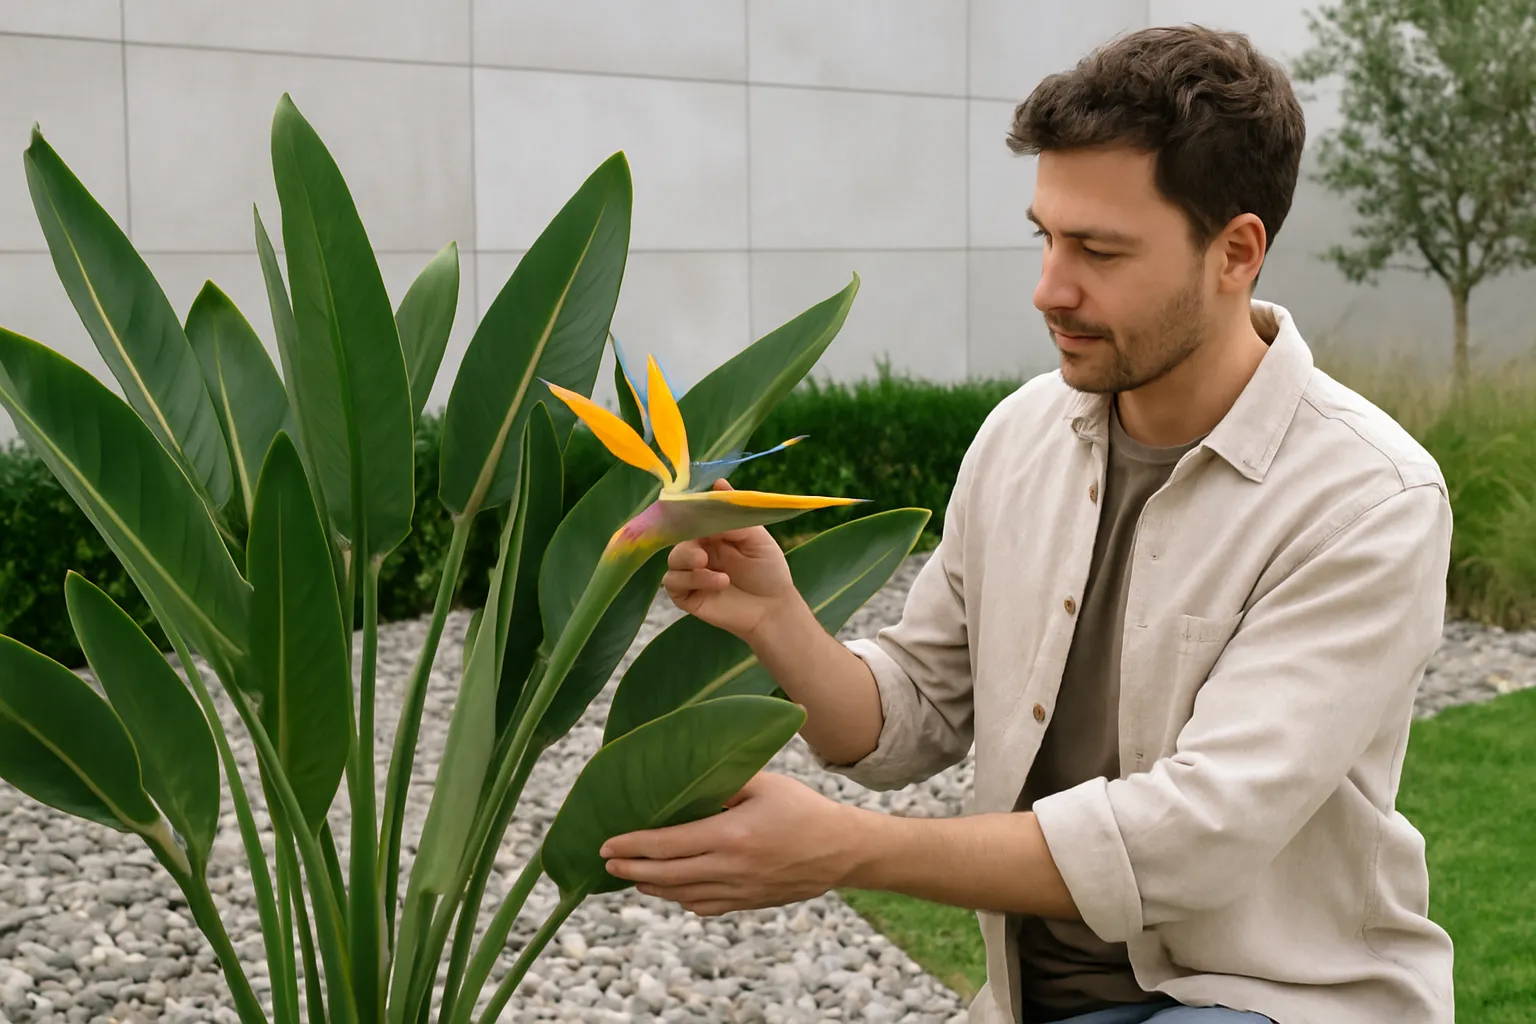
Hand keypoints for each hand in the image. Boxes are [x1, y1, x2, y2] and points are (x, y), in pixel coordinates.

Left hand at [600, 772, 861, 916]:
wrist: (841, 850)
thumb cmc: (804, 809)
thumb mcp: (765, 783)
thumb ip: (726, 783)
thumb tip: (688, 781)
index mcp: (730, 835)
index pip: (668, 844)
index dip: (633, 846)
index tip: (608, 844)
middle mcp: (730, 868)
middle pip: (667, 876)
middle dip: (632, 870)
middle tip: (607, 865)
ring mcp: (739, 890)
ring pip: (683, 896)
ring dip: (653, 889)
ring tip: (632, 878)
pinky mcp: (749, 903)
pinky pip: (706, 907)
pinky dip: (683, 900)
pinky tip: (672, 891)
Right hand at [663, 479, 802, 643]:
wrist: (773, 609)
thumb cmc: (769, 571)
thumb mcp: (757, 538)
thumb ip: (735, 516)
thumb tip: (719, 482)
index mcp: (713, 534)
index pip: (692, 518)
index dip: (690, 514)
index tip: (692, 513)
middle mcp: (699, 551)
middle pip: (676, 538)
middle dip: (688, 545)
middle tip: (703, 555)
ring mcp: (692, 574)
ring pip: (672, 561)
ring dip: (691, 565)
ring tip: (720, 576)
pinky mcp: (688, 596)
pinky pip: (673, 584)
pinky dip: (692, 581)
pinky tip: (718, 584)